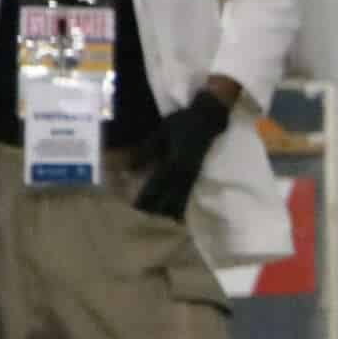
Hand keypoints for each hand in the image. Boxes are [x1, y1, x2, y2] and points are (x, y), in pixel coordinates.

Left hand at [134, 89, 232, 218]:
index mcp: (174, 162)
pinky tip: (176, 211)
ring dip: (169, 209)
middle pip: (168, 197)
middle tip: (143, 219)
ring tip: (159, 220)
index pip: (156, 186)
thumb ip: (146, 151)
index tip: (134, 209)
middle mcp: (184, 172)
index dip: (146, 198)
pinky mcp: (197, 174)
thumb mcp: (161, 133)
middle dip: (156, 209)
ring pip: (180, 198)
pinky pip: (187, 194)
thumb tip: (127, 168)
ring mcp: (193, 174)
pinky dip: (180, 204)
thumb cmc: (183, 122)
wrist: (209, 118)